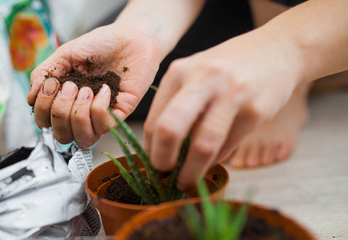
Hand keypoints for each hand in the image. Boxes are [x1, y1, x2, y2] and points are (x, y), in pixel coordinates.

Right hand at [28, 25, 160, 147]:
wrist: (129, 37)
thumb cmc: (99, 45)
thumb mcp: (65, 54)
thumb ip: (44, 73)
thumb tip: (30, 97)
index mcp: (66, 100)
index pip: (46, 123)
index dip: (43, 109)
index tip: (53, 84)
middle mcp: (82, 112)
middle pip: (61, 136)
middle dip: (59, 111)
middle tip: (72, 86)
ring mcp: (101, 116)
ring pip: (83, 139)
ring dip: (78, 114)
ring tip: (87, 90)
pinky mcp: (120, 114)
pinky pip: (104, 127)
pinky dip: (100, 108)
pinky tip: (106, 89)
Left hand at [144, 28, 303, 190]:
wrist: (278, 49)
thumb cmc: (229, 66)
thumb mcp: (197, 73)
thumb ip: (179, 102)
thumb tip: (162, 147)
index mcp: (180, 72)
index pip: (154, 120)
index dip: (151, 149)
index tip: (154, 164)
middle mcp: (203, 79)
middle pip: (170, 130)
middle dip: (162, 161)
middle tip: (163, 177)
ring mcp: (232, 93)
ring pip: (203, 145)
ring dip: (192, 172)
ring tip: (187, 181)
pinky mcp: (256, 109)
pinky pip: (229, 146)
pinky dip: (216, 161)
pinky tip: (212, 161)